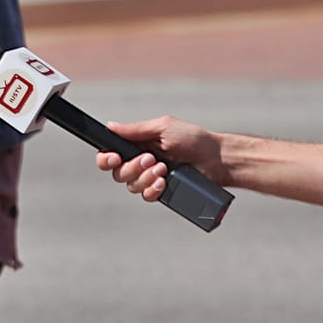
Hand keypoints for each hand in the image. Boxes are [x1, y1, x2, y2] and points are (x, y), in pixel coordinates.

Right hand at [93, 117, 225, 201]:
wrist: (216, 159)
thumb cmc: (193, 139)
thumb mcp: (163, 128)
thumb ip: (136, 130)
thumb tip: (110, 126)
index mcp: (137, 145)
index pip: (110, 154)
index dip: (106, 159)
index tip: (115, 158)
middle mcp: (140, 163)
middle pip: (118, 173)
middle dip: (133, 167)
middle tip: (151, 159)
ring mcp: (150, 178)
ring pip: (131, 186)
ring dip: (145, 178)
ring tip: (164, 169)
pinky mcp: (162, 192)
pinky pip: (146, 196)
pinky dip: (153, 190)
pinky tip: (164, 183)